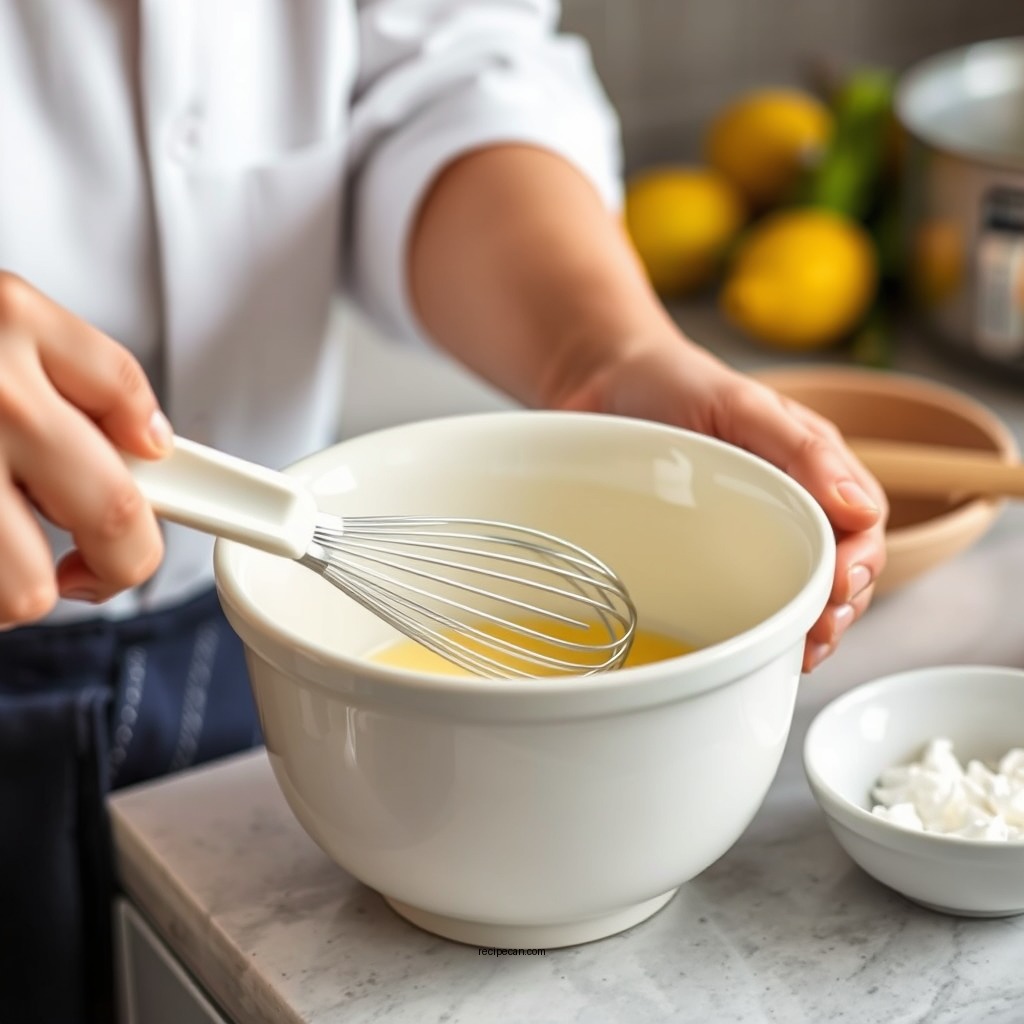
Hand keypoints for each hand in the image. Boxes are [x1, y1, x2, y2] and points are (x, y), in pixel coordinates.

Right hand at [0, 273, 171, 625]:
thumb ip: (83, 371)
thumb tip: (155, 443)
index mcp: (9, 321)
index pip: (135, 412)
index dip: (202, 487)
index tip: (250, 517)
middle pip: (116, 516)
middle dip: (122, 557)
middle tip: (99, 562)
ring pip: (29, 586)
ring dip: (25, 585)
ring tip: (2, 547)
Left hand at [558, 333, 887, 671]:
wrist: (602, 382)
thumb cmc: (675, 380)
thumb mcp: (742, 404)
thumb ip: (802, 450)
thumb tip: (860, 512)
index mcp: (810, 462)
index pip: (860, 521)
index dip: (860, 561)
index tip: (840, 591)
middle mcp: (788, 498)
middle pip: (837, 563)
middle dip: (839, 606)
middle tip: (819, 636)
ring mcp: (748, 526)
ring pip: (796, 583)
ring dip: (806, 623)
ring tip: (799, 654)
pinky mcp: (707, 547)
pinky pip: (743, 587)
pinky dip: (758, 619)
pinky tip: (757, 644)